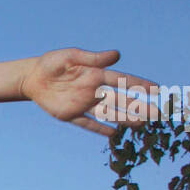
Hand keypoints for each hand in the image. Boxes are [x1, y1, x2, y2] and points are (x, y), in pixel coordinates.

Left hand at [19, 48, 159, 136]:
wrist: (32, 77)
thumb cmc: (52, 63)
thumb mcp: (71, 56)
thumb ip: (93, 58)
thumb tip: (117, 55)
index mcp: (96, 74)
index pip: (122, 80)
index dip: (140, 84)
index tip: (157, 89)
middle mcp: (93, 91)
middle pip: (119, 100)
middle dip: (138, 106)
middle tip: (156, 114)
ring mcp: (83, 104)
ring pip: (107, 113)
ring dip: (124, 118)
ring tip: (141, 124)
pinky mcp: (70, 115)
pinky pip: (87, 123)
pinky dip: (99, 128)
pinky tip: (112, 134)